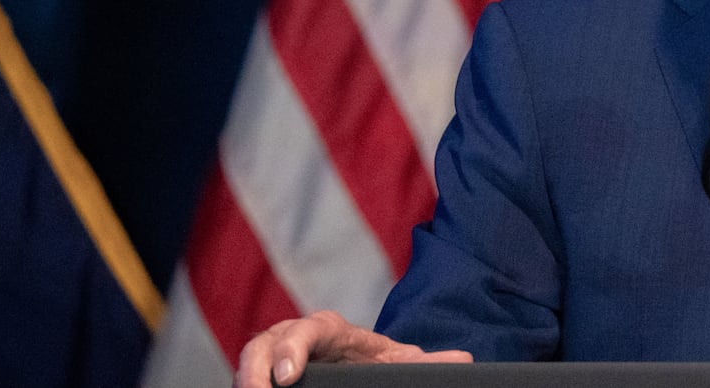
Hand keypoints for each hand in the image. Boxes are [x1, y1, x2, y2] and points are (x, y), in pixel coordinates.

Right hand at [234, 310, 472, 387]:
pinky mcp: (266, 374)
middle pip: (265, 341)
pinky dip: (246, 386)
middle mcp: (297, 337)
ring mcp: (276, 354)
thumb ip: (426, 363)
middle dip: (256, 368)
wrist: (362, 365)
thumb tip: (463, 360)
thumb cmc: (378, 362)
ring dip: (245, 379)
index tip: (289, 377)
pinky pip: (249, 378)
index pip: (309, 328)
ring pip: (251, 359)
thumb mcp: (401, 361)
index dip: (294, 348)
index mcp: (332, 330)